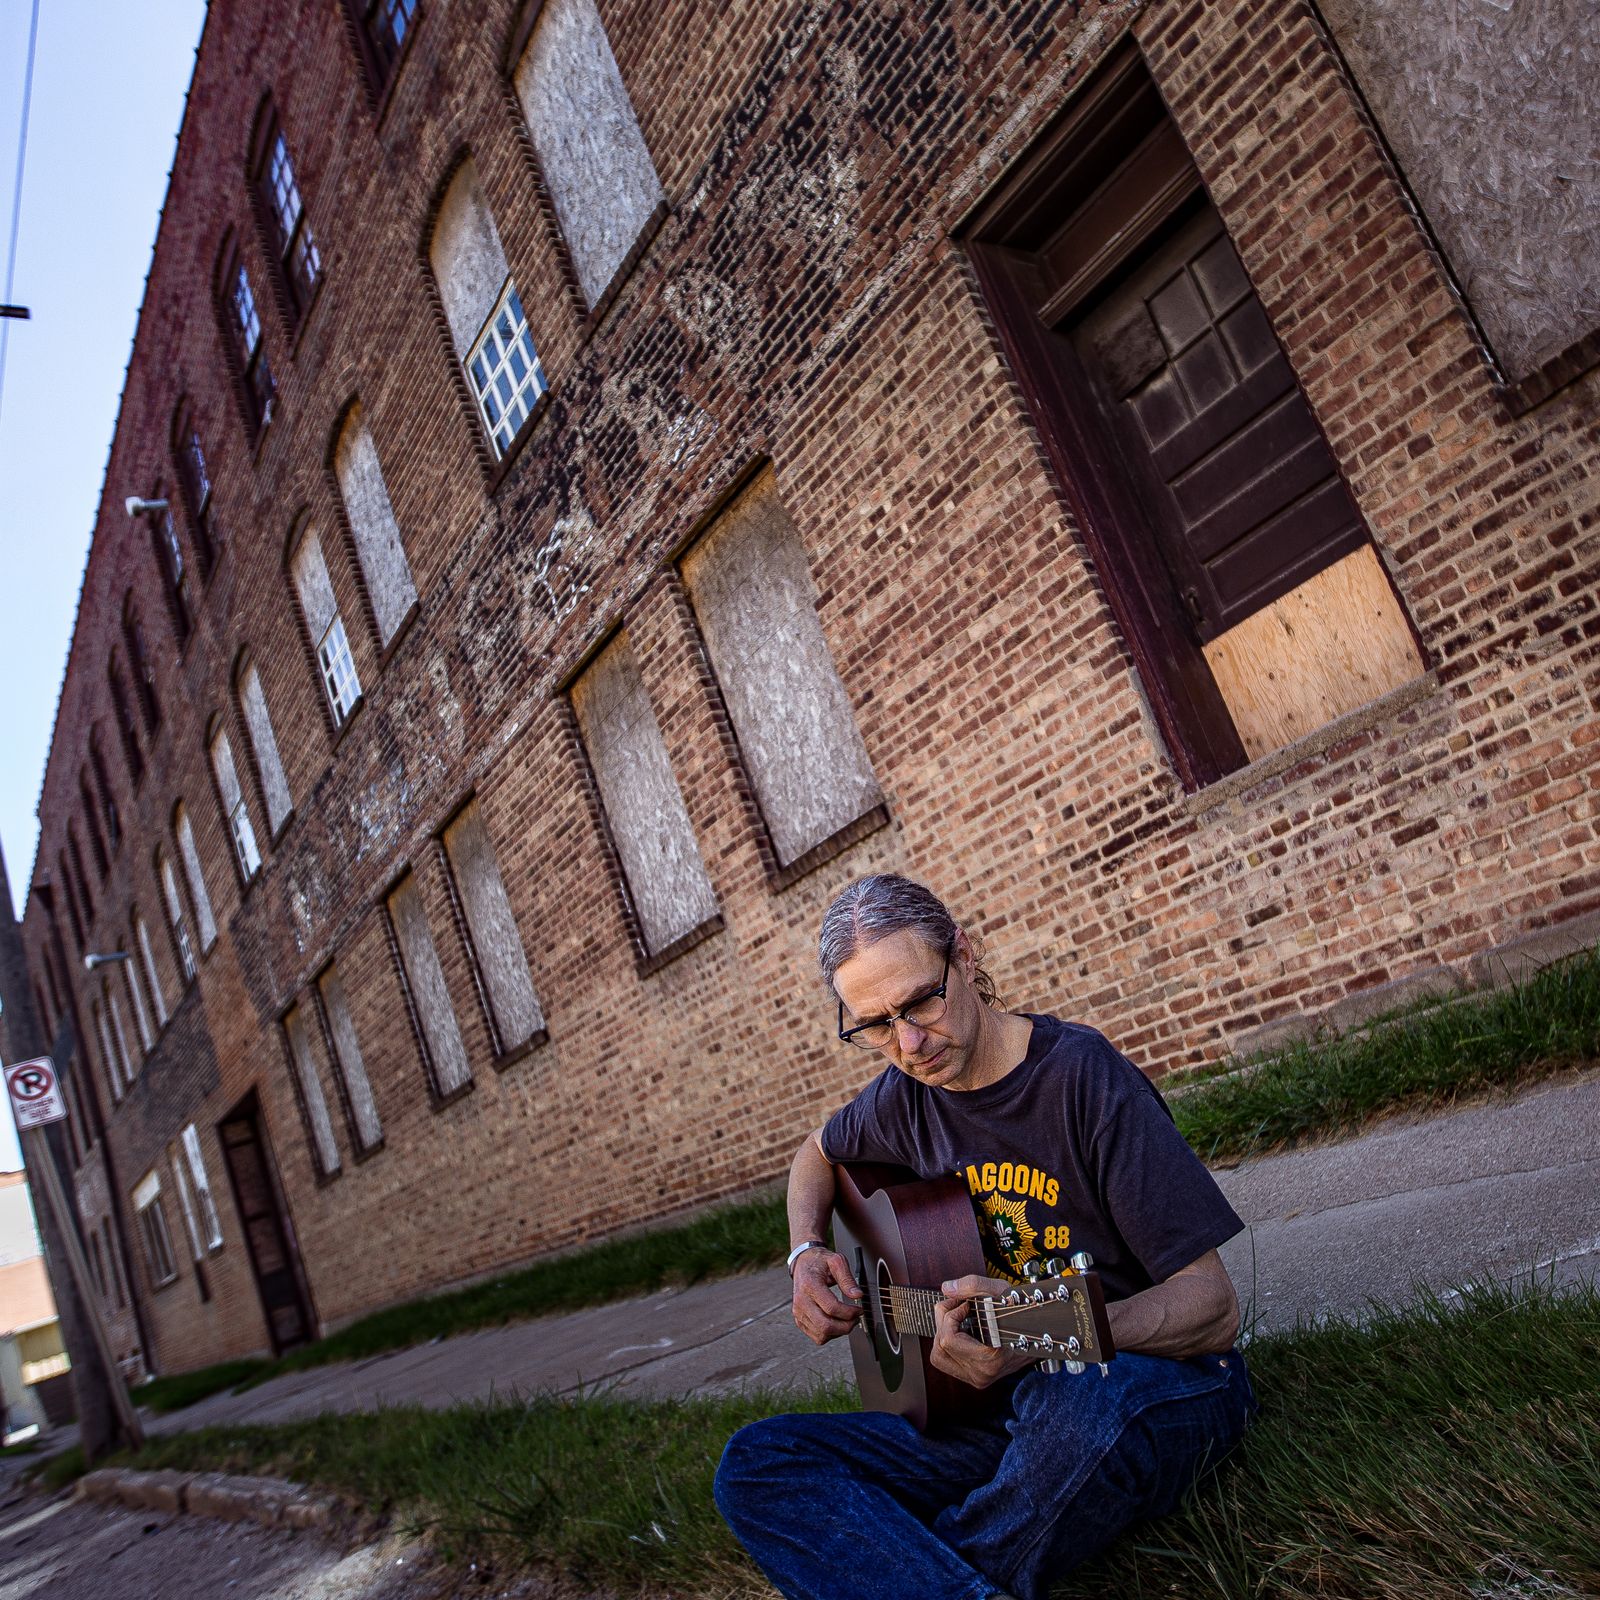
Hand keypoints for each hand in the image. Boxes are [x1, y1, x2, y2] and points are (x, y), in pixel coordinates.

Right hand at [791, 1247, 863, 1345]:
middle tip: (855, 1318)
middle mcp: (801, 1301)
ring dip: (838, 1332)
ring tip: (847, 1320)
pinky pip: (816, 1337)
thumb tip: (857, 1295)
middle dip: (845, 1326)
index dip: (849, 1312)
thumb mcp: (836, 1261)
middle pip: (825, 1326)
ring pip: (821, 1335)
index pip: (831, 1308)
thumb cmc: (819, 1262)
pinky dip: (830, 1334)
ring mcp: (798, 1312)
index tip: (859, 1309)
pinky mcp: (799, 1320)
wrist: (803, 1263)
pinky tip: (836, 1322)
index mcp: (809, 1285)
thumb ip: (847, 1278)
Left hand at [931, 1273, 1034, 1388]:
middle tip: (959, 1305)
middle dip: (944, 1321)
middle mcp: (981, 1375)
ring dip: (943, 1332)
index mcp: (990, 1360)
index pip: (948, 1339)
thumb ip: (973, 1286)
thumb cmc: (1020, 1310)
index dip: (951, 1315)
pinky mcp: (973, 1378)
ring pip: (938, 1356)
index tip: (965, 1304)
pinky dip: (947, 1343)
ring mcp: (977, 1379)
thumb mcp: (1001, 1291)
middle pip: (940, 1347)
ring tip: (958, 1317)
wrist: (1038, 1334)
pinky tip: (960, 1330)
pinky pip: (945, 1361)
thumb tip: (946, 1289)